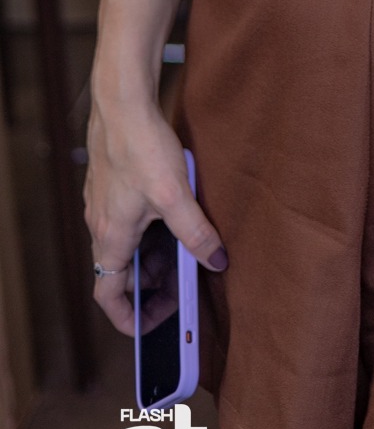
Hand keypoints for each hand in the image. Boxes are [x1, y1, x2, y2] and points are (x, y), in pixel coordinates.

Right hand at [85, 93, 226, 334]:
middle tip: (181, 284)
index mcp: (110, 238)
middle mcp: (100, 225)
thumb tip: (217, 262)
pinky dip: (148, 230)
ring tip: (184, 250)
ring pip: (125, 245)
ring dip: (151, 255)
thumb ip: (196, 233)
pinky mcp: (111, 184)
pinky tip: (175, 214)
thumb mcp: (176, 196)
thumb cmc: (142, 148)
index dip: (128, 317)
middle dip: (150, 283)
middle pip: (121, 271)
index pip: (108, 295)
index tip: (149, 326)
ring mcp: (103, 204)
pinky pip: (127, 221)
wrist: (122, 102)